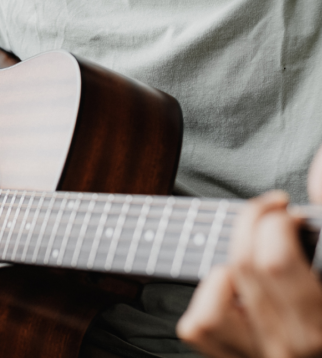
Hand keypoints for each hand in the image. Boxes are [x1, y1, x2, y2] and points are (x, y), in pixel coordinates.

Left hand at [177, 191, 321, 357]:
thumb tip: (317, 168)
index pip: (272, 260)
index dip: (274, 221)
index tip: (287, 212)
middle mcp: (288, 347)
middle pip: (242, 266)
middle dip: (252, 223)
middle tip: (271, 214)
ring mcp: (256, 356)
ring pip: (211, 306)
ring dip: (226, 269)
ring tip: (255, 258)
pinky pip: (199, 327)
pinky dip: (208, 298)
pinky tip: (236, 285)